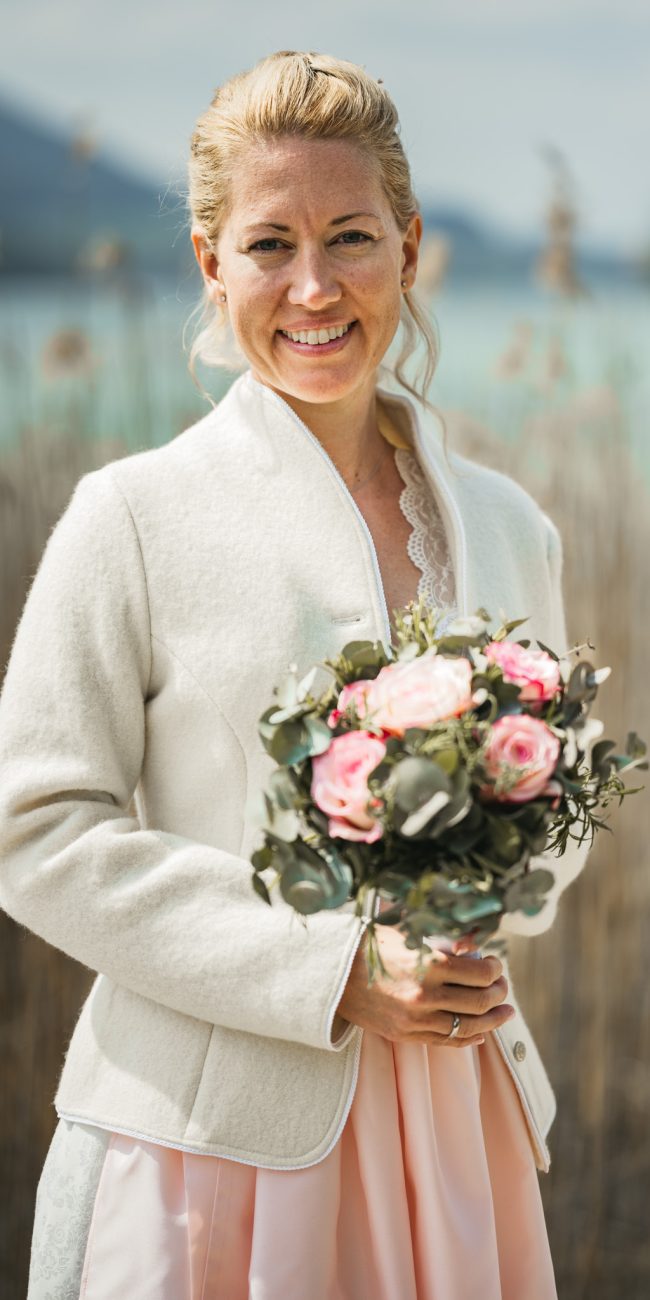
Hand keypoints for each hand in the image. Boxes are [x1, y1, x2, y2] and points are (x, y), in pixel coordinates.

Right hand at [334, 924, 514, 1047]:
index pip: (480, 973)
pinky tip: (481, 1034)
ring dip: (493, 1021)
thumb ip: (444, 942)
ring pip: (469, 1027)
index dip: (494, 969)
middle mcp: (425, 994)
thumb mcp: (408, 934)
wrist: (332, 974)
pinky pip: (447, 1042)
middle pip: (480, 1001)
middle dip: (498, 993)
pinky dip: (469, 1039)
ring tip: (505, 1013)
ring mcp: (415, 1019)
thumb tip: (476, 946)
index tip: (494, 964)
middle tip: (502, 986)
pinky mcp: (406, 1035)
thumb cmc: (371, 946)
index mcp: (428, 964)